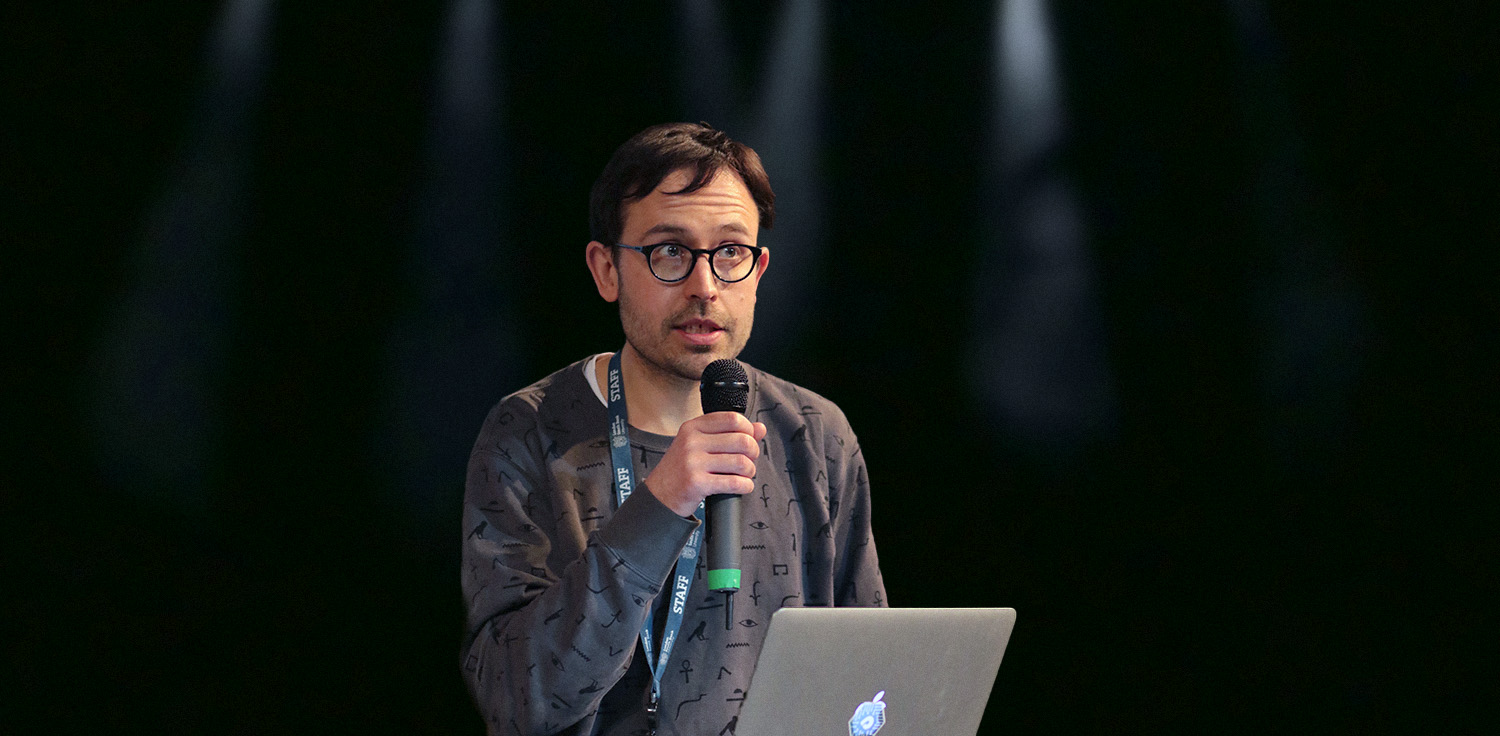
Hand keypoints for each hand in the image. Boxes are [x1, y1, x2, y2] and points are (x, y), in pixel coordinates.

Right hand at [644, 412, 766, 516]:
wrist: (659, 495)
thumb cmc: (682, 469)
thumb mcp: (700, 445)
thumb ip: (730, 433)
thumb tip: (760, 428)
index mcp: (693, 427)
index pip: (732, 419)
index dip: (748, 430)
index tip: (749, 440)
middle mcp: (692, 442)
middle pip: (741, 440)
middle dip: (753, 452)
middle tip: (749, 460)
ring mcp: (693, 462)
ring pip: (741, 462)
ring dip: (750, 471)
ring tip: (745, 474)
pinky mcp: (697, 483)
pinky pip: (734, 482)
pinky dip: (745, 486)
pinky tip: (743, 486)